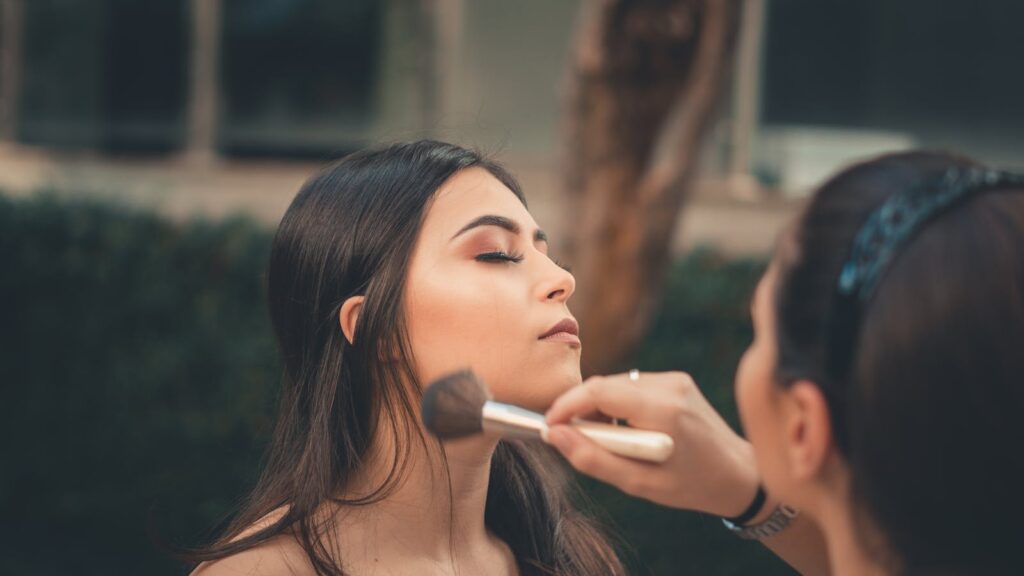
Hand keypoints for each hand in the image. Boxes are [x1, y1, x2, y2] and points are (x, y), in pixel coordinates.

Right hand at [545, 371, 760, 517]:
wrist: (739, 474)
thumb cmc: (691, 485)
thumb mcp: (639, 483)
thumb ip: (593, 459)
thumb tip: (555, 435)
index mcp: (663, 412)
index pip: (600, 391)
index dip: (568, 405)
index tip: (550, 425)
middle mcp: (669, 387)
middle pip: (605, 385)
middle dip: (581, 408)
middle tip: (572, 438)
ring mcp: (675, 379)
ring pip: (617, 384)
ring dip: (601, 408)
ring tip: (607, 440)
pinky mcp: (677, 380)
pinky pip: (633, 385)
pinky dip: (620, 404)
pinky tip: (629, 430)